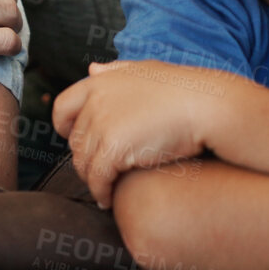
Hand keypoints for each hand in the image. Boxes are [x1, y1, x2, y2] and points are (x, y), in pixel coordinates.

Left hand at [53, 60, 242, 208]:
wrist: (206, 105)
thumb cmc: (182, 89)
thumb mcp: (144, 70)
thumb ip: (115, 71)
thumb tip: (92, 69)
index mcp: (99, 83)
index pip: (62, 107)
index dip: (65, 127)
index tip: (74, 139)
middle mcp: (94, 102)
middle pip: (75, 140)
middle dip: (84, 158)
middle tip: (98, 172)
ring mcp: (102, 125)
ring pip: (84, 162)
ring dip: (91, 179)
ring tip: (103, 189)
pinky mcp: (113, 150)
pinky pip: (97, 179)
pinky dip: (100, 192)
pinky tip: (108, 200)